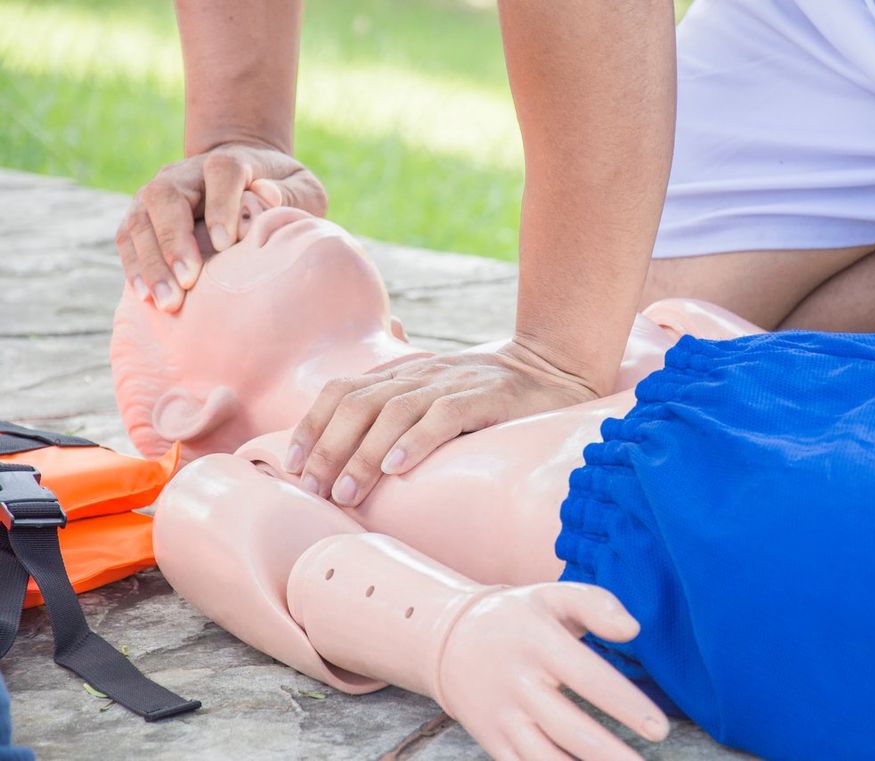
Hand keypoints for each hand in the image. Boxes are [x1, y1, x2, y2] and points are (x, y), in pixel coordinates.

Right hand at [115, 141, 326, 311]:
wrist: (245, 177)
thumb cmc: (281, 192)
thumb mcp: (302, 189)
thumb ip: (292, 193)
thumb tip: (266, 196)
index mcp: (229, 163)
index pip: (221, 173)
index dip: (221, 206)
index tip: (226, 244)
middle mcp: (186, 174)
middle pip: (166, 196)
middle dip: (173, 240)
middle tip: (187, 282)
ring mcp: (159, 193)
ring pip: (141, 219)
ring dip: (151, 261)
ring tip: (166, 301)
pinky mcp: (143, 215)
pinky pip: (128, 237)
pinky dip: (135, 265)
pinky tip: (145, 295)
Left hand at [285, 339, 601, 505]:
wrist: (556, 366)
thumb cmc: (494, 396)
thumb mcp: (441, 397)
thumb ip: (405, 414)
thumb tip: (363, 464)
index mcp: (406, 374)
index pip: (343, 390)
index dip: (312, 424)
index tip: (294, 464)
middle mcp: (422, 374)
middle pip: (358, 404)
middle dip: (329, 448)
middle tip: (315, 489)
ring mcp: (453, 384)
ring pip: (393, 413)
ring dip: (362, 455)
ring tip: (347, 493)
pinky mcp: (486, 398)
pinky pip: (443, 416)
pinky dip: (415, 441)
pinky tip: (397, 467)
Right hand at [437, 583, 668, 759]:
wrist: (449, 640)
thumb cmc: (518, 617)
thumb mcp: (552, 596)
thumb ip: (596, 604)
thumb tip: (633, 629)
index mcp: (537, 642)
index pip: (587, 677)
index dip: (624, 704)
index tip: (659, 728)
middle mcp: (518, 683)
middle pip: (569, 729)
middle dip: (611, 755)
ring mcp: (502, 716)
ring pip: (546, 758)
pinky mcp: (492, 741)